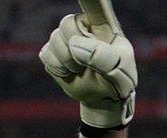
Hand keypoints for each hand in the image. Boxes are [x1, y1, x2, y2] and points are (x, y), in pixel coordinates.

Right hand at [38, 8, 136, 128]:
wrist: (105, 98)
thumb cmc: (119, 81)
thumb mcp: (119, 71)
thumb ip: (102, 57)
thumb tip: (75, 44)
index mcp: (104, 25)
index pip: (95, 2)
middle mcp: (83, 26)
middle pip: (67, 23)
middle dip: (77, 48)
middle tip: (91, 64)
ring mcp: (66, 38)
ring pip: (56, 41)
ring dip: (70, 62)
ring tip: (84, 70)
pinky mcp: (52, 52)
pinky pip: (47, 56)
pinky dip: (60, 70)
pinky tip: (72, 73)